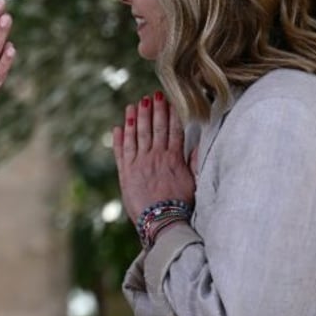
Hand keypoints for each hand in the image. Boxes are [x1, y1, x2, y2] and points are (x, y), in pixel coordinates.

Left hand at [112, 92, 195, 223]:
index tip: (169, 100)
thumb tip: (197, 144)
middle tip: (152, 94)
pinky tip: (118, 127)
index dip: (170, 113)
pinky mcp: (126, 172)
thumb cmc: (181, 206)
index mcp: (173, 158)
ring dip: (134, 118)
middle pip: (154, 127)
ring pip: (136, 135)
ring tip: (134, 104)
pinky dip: (119, 138)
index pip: (172, 130)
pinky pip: (121, 151)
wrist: (161, 221)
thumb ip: (193, 162)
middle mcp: (155, 156)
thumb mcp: (193, 183)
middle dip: (153, 109)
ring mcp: (139, 163)